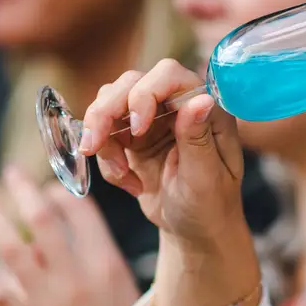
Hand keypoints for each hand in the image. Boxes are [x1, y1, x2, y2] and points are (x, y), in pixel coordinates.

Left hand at [0, 166, 146, 305]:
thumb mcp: (127, 302)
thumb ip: (101, 270)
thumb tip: (72, 243)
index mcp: (109, 268)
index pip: (79, 212)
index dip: (58, 191)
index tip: (45, 184)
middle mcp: (76, 279)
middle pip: (39, 219)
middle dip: (19, 189)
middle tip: (4, 172)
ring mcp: (47, 303)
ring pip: (10, 244)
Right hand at [79, 59, 246, 247]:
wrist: (195, 230)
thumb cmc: (210, 205)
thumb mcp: (206, 178)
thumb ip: (198, 139)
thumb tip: (201, 99)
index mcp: (205, 108)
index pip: (169, 75)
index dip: (145, 93)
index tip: (137, 128)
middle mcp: (177, 105)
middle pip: (130, 83)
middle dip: (107, 113)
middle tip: (94, 147)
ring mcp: (153, 118)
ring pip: (109, 103)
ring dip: (103, 138)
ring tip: (121, 175)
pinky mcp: (132, 136)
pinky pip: (103, 132)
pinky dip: (106, 158)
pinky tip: (128, 182)